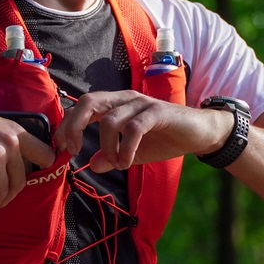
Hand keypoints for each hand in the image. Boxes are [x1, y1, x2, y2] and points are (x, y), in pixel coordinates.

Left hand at [55, 90, 229, 173]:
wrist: (200, 133)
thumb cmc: (166, 138)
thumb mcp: (133, 152)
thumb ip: (112, 156)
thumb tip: (92, 165)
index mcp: (116, 104)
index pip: (83, 106)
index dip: (68, 124)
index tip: (64, 148)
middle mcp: (126, 98)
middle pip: (89, 102)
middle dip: (74, 126)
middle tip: (75, 151)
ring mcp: (142, 103)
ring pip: (110, 120)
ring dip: (107, 147)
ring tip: (117, 164)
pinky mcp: (157, 112)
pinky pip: (133, 129)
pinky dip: (125, 149)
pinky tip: (127, 163)